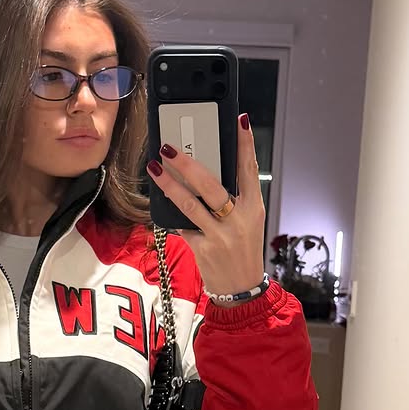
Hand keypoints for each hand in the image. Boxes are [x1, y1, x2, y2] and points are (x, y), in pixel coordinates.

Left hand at [147, 114, 265, 295]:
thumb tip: (207, 169)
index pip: (249, 169)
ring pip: (190, 204)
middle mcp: (238, 219)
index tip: (239, 121)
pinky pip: (182, 225)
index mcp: (253, 207)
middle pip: (211, 184)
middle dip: (187, 163)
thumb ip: (234, 197)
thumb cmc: (243, 248)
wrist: (241, 288)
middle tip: (169, 148)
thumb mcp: (248, 220)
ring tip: (155, 168)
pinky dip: (172, 213)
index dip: (246, 144)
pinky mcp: (202, 248)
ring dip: (169, 185)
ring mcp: (220, 235)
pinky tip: (161, 199)